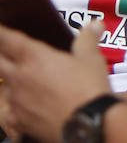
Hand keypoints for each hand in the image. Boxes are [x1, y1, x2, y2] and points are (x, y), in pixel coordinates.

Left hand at [0, 20, 110, 142]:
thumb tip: (94, 26)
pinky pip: (9, 110)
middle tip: (5, 52)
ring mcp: (16, 101)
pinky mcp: (19, 121)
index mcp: (34, 57)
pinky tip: (24, 105)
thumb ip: (87, 39)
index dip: (0, 31)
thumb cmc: (88, 89)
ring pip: (4, 87)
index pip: (7, 39)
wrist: (87, 123)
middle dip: (0, 55)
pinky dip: (15, 105)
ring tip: (22, 80)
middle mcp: (19, 78)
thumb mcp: (91, 58)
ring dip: (10, 81)